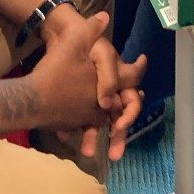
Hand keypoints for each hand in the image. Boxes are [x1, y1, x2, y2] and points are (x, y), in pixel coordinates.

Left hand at [37, 9, 146, 160]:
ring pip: (97, 123)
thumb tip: (108, 102)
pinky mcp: (76, 101)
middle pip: (118, 118)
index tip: (120, 125)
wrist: (62, 37)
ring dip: (93, 138)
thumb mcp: (98, 52)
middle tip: (113, 155)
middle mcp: (110, 92)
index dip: (129, 114)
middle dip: (117, 137)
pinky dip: (72, 128)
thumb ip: (109, 73)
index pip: (131, 100)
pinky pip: (77, 120)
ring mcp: (94, 99)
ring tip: (87, 153)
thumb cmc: (84, 44)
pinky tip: (64, 136)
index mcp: (120, 80)